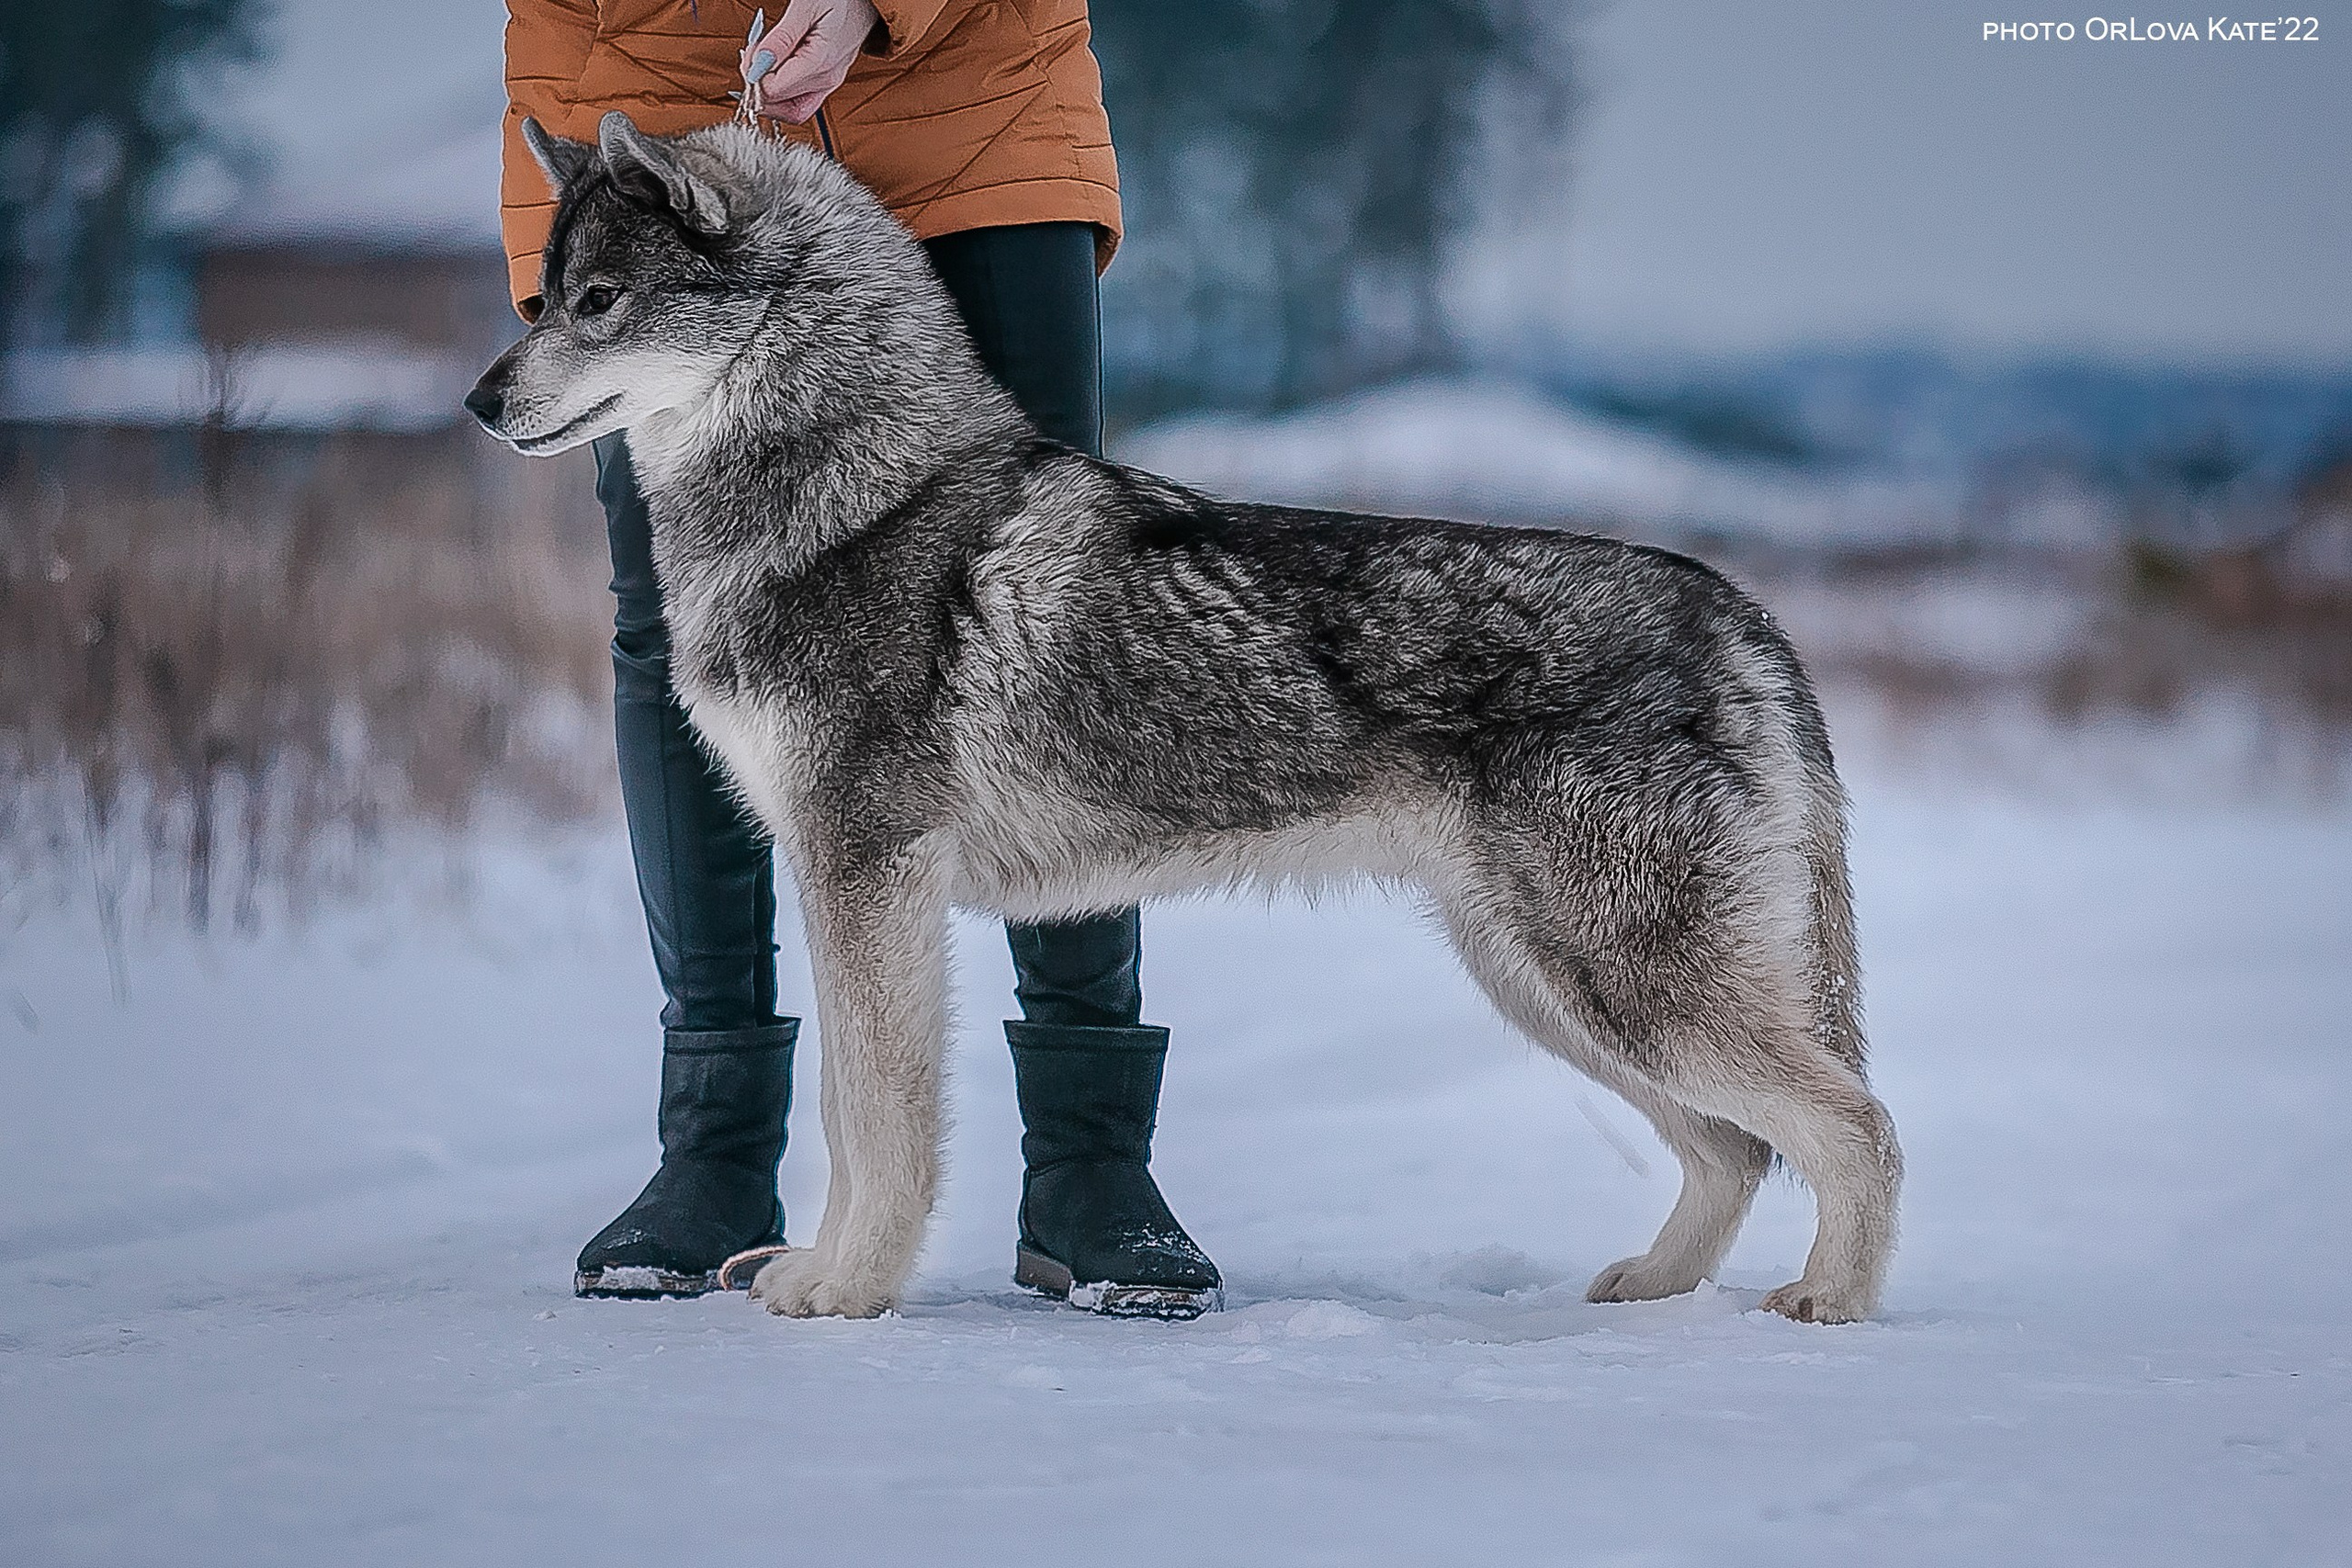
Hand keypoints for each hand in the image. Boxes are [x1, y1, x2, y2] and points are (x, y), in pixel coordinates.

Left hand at [742, 0, 881, 124]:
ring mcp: (829, 83)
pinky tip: (775, 68)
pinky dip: (781, 90)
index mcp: (821, 64)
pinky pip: (799, 100)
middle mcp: (827, 80)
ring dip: (770, 92)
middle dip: (759, 87)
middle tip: (752, 58)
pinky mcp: (827, 80)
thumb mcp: (805, 7)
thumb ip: (781, 39)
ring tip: (763, 61)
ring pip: (790, 109)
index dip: (754, 77)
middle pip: (781, 107)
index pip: (774, 91)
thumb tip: (757, 67)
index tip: (748, 55)